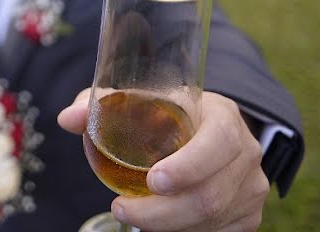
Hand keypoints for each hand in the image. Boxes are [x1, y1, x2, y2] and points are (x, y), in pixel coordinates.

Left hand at [59, 90, 268, 231]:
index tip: (152, 181)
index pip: (218, 142)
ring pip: (212, 219)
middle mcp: (246, 151)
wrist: (205, 131)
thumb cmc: (166, 114)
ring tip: (131, 215)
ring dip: (168, 225)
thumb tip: (68, 119)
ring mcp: (251, 186)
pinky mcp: (248, 213)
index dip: (189, 166)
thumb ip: (101, 106)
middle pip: (211, 194)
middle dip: (162, 212)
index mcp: (223, 115)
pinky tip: (159, 224)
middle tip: (122, 209)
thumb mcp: (139, 101)